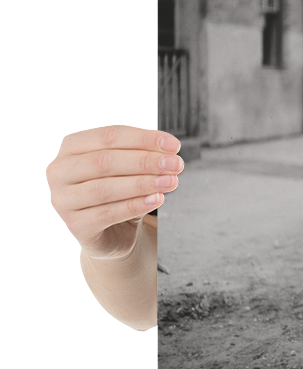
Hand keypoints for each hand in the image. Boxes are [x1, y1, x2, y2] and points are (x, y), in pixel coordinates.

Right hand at [47, 125, 183, 260]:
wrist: (113, 232)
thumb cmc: (119, 192)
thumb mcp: (129, 168)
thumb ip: (142, 155)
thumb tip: (168, 151)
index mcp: (71, 148)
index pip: (107, 136)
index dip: (142, 138)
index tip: (173, 145)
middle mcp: (59, 171)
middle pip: (105, 161)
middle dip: (145, 161)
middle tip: (176, 164)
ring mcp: (62, 200)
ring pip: (105, 188)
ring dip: (142, 183)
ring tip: (171, 181)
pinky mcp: (75, 225)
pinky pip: (107, 213)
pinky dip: (135, 205)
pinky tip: (157, 199)